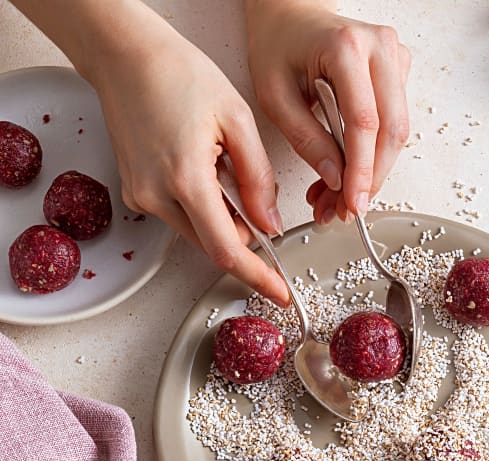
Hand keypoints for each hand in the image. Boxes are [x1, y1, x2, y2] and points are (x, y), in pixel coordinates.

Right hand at [86, 10, 289, 304]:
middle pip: (212, 243)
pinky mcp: (135, 190)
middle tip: (262, 208)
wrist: (125, 54)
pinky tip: (207, 169)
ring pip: (197, 231)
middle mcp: (156, 196)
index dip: (256, 276)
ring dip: (224, 220)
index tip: (279, 293)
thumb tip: (269, 224)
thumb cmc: (179, 74)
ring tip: (226, 169)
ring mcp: (141, 196)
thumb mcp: (238, 121)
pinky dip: (203, 207)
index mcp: (185, 179)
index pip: (226, 249)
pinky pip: (179, 215)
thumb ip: (258, 179)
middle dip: (244, 239)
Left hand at [246, 0, 410, 224]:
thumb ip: (306, 139)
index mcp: (346, 47)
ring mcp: (395, 56)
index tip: (351, 203)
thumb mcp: (274, 96)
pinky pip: (395, 123)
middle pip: (392, 131)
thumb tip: (336, 178)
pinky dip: (374, 154)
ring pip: (398, 131)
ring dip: (372, 171)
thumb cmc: (278, 45)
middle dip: (371, 178)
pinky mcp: (399, 70)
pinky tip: (349, 169)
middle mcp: (380, 48)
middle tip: (346, 208)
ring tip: (339, 195)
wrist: (291, 15)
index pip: (364, 123)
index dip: (361, 171)